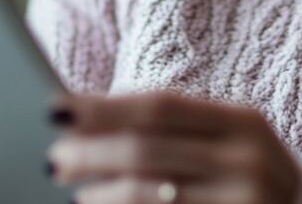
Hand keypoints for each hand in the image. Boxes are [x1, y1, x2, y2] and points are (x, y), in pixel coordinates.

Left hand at [45, 89, 299, 203]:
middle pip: (149, 152)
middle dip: (91, 153)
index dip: (104, 107)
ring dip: (101, 194)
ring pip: (151, 198)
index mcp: (243, 122)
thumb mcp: (226, 137)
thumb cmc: (243, 169)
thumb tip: (85, 118)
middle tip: (54, 155)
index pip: (161, 106)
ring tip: (73, 189)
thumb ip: (172, 125)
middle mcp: (247, 162)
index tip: (56, 107)